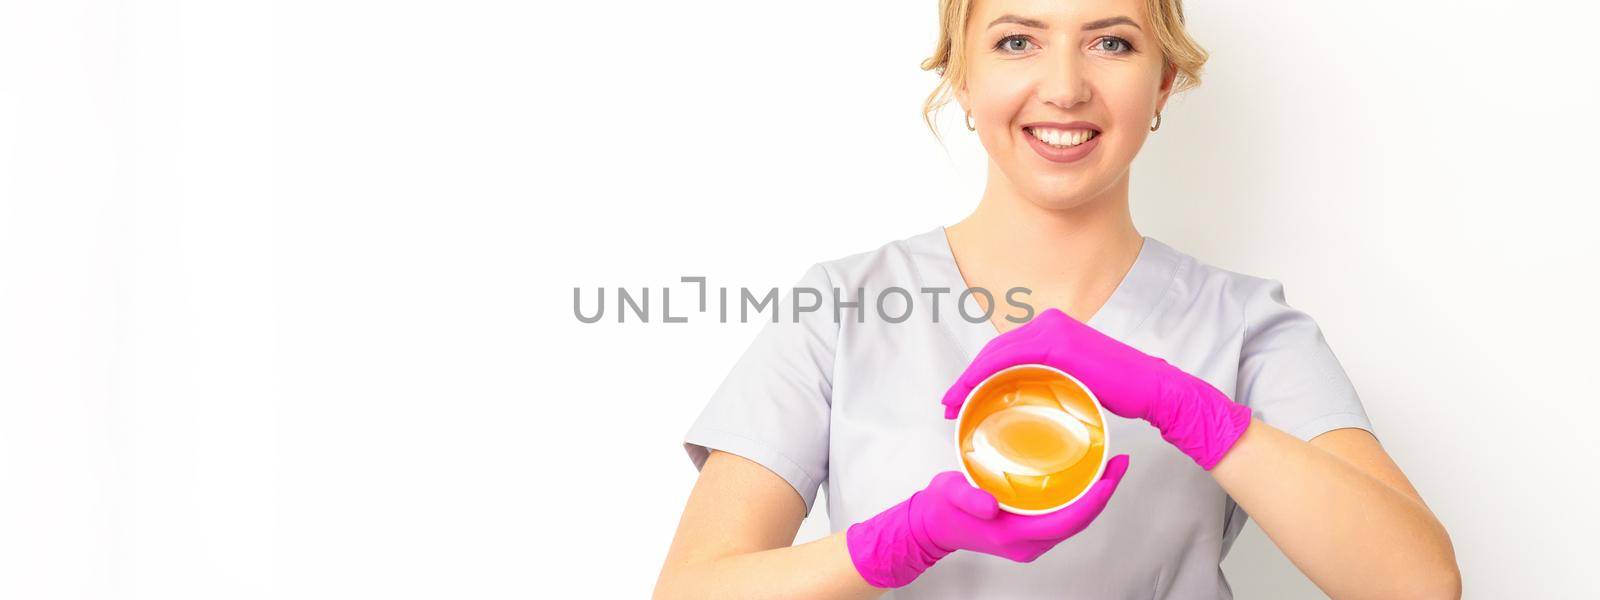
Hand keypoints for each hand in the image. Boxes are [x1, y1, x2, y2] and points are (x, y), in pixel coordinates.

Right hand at [846, 455, 1130, 587]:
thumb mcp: (950, 494)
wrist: (932, 525)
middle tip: (1119, 463)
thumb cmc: (942, 508)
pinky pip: (1063, 516)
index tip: (1109, 477)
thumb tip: (990, 503)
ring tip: (1109, 466)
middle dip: (1103, 494)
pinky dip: (1079, 497)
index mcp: (1014, 535)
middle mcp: (1028, 542)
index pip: (1066, 521)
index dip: (1093, 501)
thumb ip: (968, 498)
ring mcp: (1031, 539)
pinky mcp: (1030, 530)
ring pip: (1074, 519)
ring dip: (1094, 496)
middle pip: (1079, 521)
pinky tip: (1085, 476)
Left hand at [939, 308, 1250, 469]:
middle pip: (994, 350)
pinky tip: (972, 395)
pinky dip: (986, 376)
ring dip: (969, 379)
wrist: (1153, 389)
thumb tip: (1029, 394)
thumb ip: (1051, 376)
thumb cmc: (1120, 390)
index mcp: (1053, 327)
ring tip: (954, 405)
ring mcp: (1054, 331)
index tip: (960, 397)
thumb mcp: (1076, 378)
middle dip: (967, 377)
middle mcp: (1050, 322)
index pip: (1004, 349)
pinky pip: (1010, 360)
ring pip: (996, 355)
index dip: (976, 372)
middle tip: (949, 404)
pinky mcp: (1059, 345)